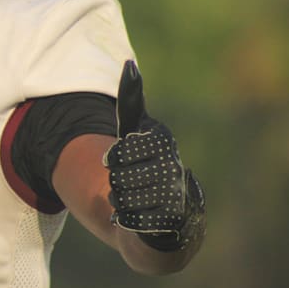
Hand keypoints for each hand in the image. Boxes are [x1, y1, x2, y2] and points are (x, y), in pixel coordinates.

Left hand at [104, 61, 205, 251]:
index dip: (114, 158)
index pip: (118, 151)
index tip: (118, 158)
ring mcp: (174, 196)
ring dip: (120, 200)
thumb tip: (129, 65)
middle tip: (130, 181)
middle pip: (117, 176)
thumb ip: (131, 104)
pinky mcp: (170, 222)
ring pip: (121, 198)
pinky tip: (137, 215)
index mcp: (163, 143)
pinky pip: (129, 219)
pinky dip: (125, 218)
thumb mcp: (137, 133)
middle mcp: (175, 167)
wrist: (168, 214)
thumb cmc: (146, 166)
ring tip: (135, 198)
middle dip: (116, 182)